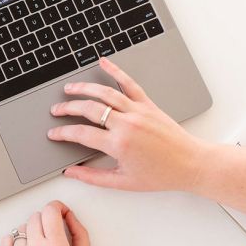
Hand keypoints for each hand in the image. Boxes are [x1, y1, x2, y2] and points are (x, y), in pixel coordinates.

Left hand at [0, 201, 90, 245]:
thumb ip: (80, 235)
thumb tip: (70, 216)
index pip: (50, 211)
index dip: (57, 207)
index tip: (60, 211)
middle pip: (36, 216)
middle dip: (46, 220)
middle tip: (53, 234)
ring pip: (22, 229)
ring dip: (33, 233)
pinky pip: (7, 240)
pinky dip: (16, 241)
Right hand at [48, 57, 210, 192]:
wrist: (191, 164)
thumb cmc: (161, 175)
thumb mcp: (123, 182)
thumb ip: (93, 177)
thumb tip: (71, 172)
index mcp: (118, 144)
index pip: (81, 134)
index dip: (63, 133)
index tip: (54, 133)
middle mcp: (126, 124)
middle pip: (88, 109)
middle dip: (68, 107)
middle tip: (56, 110)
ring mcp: (138, 111)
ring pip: (104, 93)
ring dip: (84, 88)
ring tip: (70, 88)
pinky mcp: (148, 104)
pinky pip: (128, 84)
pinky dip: (115, 71)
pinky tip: (104, 63)